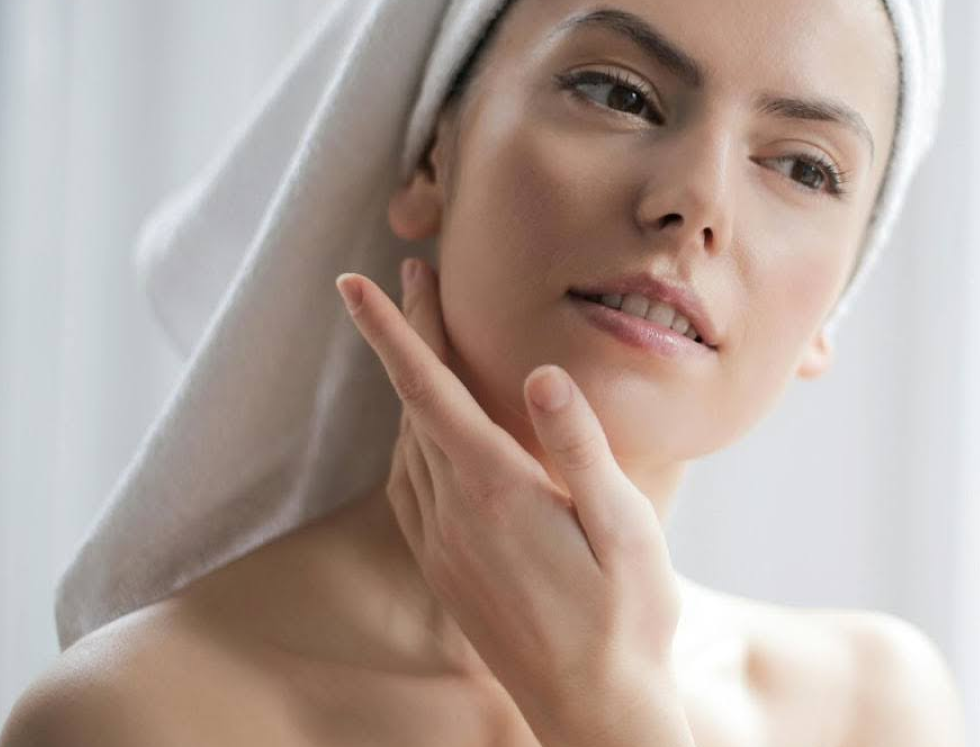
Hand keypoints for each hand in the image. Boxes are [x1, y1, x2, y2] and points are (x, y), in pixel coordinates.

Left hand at [336, 260, 693, 746]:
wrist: (594, 711)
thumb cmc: (626, 618)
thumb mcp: (625, 528)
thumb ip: (581, 449)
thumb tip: (544, 372)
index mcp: (497, 491)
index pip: (429, 391)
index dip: (392, 331)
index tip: (354, 282)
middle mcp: (454, 514)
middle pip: (413, 405)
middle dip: (406, 336)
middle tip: (409, 275)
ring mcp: (442, 546)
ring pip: (406, 444)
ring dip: (408, 386)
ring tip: (423, 340)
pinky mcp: (445, 571)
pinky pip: (409, 487)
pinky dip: (411, 438)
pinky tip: (428, 432)